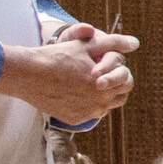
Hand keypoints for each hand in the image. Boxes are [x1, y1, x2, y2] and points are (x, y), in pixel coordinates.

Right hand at [0, 27, 137, 117]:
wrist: (27, 74)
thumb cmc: (57, 56)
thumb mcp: (87, 45)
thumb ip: (114, 43)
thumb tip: (135, 43)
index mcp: (105, 85)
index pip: (126, 81)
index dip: (119, 72)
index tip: (107, 67)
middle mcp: (98, 103)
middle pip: (118, 96)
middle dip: (113, 85)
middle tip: (101, 75)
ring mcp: (86, 114)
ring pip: (104, 107)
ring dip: (102, 97)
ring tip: (90, 84)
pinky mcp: (73, 120)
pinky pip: (88, 115)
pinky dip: (87, 105)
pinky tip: (77, 94)